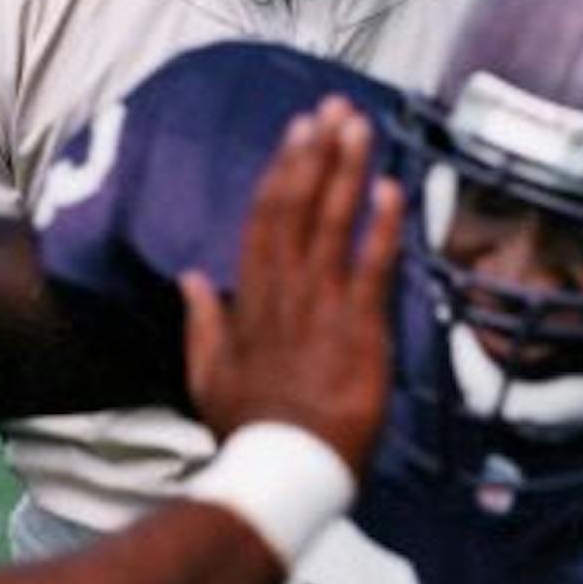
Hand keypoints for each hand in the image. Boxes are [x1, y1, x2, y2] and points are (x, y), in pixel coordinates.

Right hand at [180, 96, 403, 478]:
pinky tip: (393, 189)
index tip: (299, 130)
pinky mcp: (358, 332)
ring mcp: (321, 309)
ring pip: (331, 224)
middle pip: (298, 206)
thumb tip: (190, 276)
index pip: (266, 218)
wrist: (280, 475)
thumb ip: (202, 321)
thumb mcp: (208, 374)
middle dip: (317, 153)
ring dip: (347, 171)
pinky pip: (371, 268)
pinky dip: (381, 228)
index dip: (285, 169)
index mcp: (250, 300)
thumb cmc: (249, 431)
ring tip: (360, 126)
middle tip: (335, 107)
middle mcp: (283, 293)